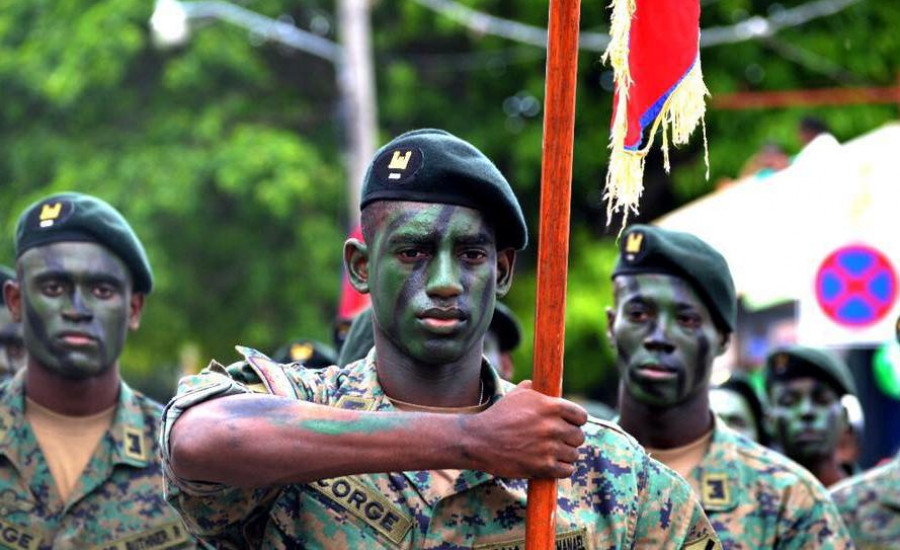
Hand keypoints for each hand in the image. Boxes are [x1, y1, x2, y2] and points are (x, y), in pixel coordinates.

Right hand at [464, 380, 587, 478]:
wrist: (479, 440)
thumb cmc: (499, 415)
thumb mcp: (518, 394)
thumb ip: (537, 389)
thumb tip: (548, 388)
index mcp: (551, 406)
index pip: (581, 416)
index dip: (576, 421)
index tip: (570, 424)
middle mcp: (553, 427)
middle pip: (579, 436)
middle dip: (570, 438)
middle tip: (558, 440)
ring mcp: (549, 448)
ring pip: (574, 454)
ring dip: (565, 455)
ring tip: (553, 452)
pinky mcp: (543, 467)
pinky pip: (567, 470)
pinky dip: (561, 468)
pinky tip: (552, 464)